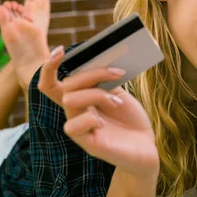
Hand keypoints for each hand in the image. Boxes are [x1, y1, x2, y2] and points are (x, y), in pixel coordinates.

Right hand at [37, 46, 158, 176]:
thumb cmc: (132, 119)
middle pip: (66, 86)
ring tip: (117, 101)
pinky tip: (103, 123)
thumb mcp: (118, 92)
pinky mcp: (87, 143)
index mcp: (80, 99)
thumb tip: (98, 58)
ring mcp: (80, 128)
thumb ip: (105, 79)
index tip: (60, 50)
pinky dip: (89, 119)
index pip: (52, 83)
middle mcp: (76, 112)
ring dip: (96, 94)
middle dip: (92, 73)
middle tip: (118, 73)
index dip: (49, 66)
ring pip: (70, 101)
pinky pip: (73, 127)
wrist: (147, 146)